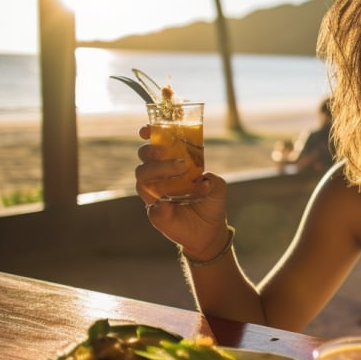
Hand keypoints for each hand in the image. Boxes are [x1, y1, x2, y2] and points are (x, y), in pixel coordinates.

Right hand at [136, 125, 228, 255]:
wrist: (210, 230)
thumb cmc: (210, 202)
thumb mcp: (217, 186)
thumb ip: (212, 179)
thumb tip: (201, 181)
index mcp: (171, 166)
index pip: (154, 148)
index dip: (149, 136)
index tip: (147, 129)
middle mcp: (159, 178)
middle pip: (144, 160)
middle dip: (150, 152)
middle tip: (165, 151)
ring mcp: (155, 196)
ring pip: (143, 179)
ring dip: (159, 170)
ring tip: (181, 169)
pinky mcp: (156, 214)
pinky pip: (152, 207)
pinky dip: (161, 205)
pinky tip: (171, 205)